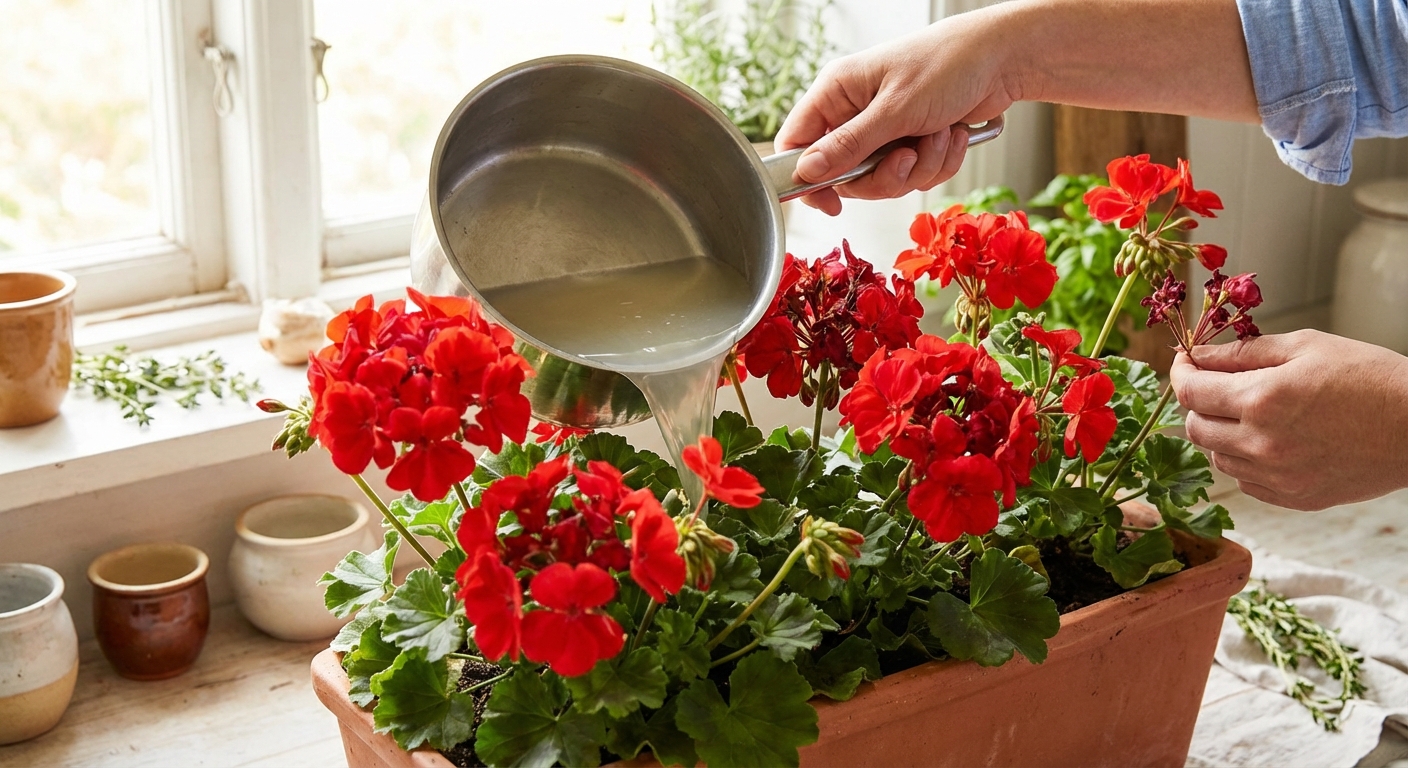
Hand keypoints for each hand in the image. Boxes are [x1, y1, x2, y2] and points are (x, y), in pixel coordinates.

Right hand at [774, 6, 1021, 215]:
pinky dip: (938, 163)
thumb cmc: (947, 65)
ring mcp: (885, 130)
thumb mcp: (895, 109)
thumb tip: (808, 171)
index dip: (807, 177)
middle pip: (845, 174)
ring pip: (884, 180)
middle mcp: (856, 113)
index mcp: (837, 92)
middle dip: (884, 175)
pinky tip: (953, 135)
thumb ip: (850, 145)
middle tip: (907, 158)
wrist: (1003, 60)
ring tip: (939, 134)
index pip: (797, 141)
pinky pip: (915, 177)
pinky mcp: (913, 143)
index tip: (831, 202)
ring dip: (919, 168)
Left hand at [1170, 330, 1407, 509]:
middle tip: (1214, 385)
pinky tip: (1268, 439)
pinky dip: (1244, 460)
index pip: (1190, 391)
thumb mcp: (1306, 347)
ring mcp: (1278, 477)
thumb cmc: (1369, 377)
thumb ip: (1243, 352)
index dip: (1180, 373)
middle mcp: (1262, 444)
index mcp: (1262, 400)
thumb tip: (1198, 355)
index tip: (1184, 362)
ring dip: (1220, 432)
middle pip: (1195, 428)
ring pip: (1217, 457)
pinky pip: (1245, 482)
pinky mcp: (1294, 498)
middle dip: (1196, 403)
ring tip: (1248, 411)